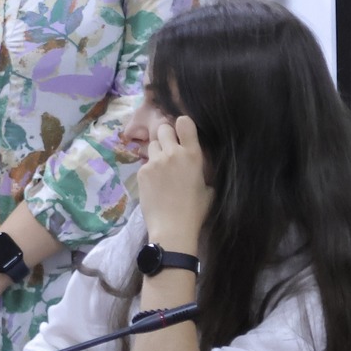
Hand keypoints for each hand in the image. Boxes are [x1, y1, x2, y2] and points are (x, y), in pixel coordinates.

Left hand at [136, 115, 211, 249]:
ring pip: (152, 145)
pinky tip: (155, 185)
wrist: (172, 228)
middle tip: (170, 150)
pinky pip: (145, 163)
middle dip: (166, 136)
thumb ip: (202, 170)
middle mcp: (172, 153)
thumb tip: (197, 167)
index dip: (182, 125)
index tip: (182, 133)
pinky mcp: (141, 172)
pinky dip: (149, 170)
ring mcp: (154, 162)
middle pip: (163, 128)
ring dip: (157, 152)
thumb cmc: (195, 211)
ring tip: (162, 170)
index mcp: (192, 155)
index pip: (184, 123)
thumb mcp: (208, 188)